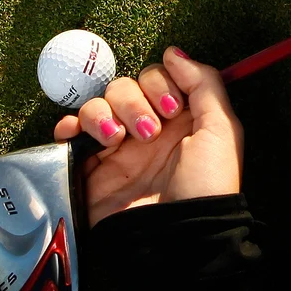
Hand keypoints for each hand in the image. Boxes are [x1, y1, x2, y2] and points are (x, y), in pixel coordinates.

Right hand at [53, 46, 243, 225]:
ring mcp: (117, 148)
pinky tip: (77, 134)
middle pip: (123, 87)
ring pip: (97, 105)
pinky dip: (69, 126)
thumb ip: (203, 83)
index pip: (155, 76)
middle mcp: (146, 128)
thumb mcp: (221, 130)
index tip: (172, 108)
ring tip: (118, 140)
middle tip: (149, 133)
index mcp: (178, 117)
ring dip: (104, 113)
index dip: (159, 82)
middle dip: (134, 102)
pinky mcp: (91, 169)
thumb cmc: (206, 185)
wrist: (178, 238)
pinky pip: (71, 134)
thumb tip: (174, 52)